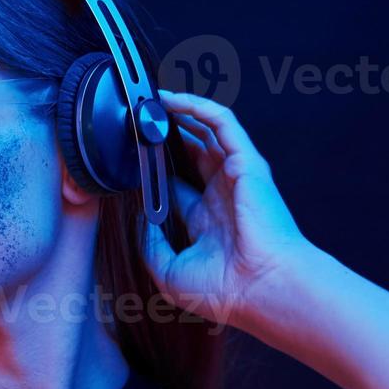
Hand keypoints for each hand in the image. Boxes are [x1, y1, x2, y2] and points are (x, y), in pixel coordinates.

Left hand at [141, 90, 315, 332]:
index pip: (177, 186)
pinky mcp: (246, 162)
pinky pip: (223, 123)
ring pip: (207, 132)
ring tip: (150, 101)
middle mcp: (222, 196)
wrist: (260, 288)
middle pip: (192, 154)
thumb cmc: (223, 290)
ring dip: (180, 114)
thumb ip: (151, 244)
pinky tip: (173, 99)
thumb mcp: (169, 272)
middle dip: (166, 136)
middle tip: (137, 121)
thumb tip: (141, 218)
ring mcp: (236, 177)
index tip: (128, 158)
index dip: (154, 170)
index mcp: (207, 222)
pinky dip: (199, 107)